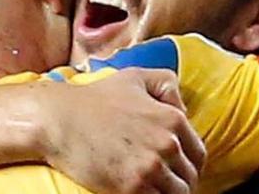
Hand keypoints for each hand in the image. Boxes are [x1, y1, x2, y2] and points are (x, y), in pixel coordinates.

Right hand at [39, 68, 205, 193]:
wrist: (59, 120)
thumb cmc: (94, 99)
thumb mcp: (135, 77)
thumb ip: (167, 84)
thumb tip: (184, 110)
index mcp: (172, 119)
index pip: (199, 154)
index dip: (190, 164)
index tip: (179, 169)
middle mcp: (167, 144)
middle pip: (190, 178)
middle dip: (179, 181)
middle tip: (162, 181)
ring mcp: (150, 168)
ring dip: (166, 193)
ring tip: (151, 188)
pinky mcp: (131, 188)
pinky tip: (139, 192)